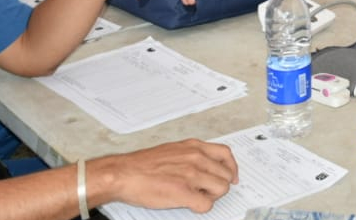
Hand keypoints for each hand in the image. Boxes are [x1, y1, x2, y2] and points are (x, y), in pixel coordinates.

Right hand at [103, 139, 238, 212]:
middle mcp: (196, 158)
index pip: (226, 154)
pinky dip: (202, 207)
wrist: (124, 173)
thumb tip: (205, 165)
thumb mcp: (173, 150)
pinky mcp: (184, 192)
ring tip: (197, 196)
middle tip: (208, 190)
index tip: (231, 176)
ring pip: (221, 189)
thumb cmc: (143, 164)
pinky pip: (206, 205)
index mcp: (194, 147)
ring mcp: (191, 175)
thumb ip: (191, 154)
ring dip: (212, 196)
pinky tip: (191, 204)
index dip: (231, 168)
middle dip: (219, 185)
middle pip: (226, 175)